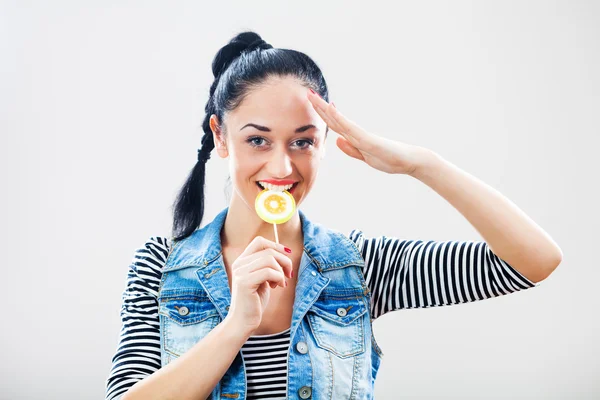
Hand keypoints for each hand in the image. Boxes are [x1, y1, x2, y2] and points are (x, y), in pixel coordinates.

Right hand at [226, 236, 292, 334]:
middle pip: (268, 250)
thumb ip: (267, 266)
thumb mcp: (262, 279)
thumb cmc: (254, 301)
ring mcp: (240, 272)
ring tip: (280, 283)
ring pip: (269, 260)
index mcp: (242, 261)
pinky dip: (278, 278)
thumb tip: (284, 252)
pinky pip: (268, 272)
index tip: (287, 255)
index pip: (259, 242)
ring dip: (281, 271)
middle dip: (284, 261)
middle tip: (289, 274)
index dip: (276, 245)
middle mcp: (239, 264)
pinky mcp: (244, 282)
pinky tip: (277, 286)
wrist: (243, 322)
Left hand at [307, 89, 425, 174]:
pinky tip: (330, 108)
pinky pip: (349, 127)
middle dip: (320, 106)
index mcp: (355, 138)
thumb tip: (337, 141)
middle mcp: (357, 133)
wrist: (410, 161)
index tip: (313, 104)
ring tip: (313, 97)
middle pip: (334, 118)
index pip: (335, 124)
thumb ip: (352, 149)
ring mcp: (361, 135)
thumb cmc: (391, 159)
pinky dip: (338, 117)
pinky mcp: (367, 139)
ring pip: (338, 119)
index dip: (323, 114)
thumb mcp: (365, 157)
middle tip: (308, 93)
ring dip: (324, 108)